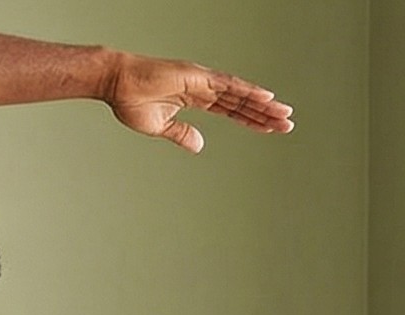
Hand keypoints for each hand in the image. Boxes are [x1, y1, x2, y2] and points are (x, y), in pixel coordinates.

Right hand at [104, 53, 291, 148]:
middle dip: (264, 114)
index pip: (231, 110)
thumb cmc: (131, 101)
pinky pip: (229, 85)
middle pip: (241, 102)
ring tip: (285, 114)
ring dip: (263, 105)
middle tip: (287, 123)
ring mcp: (203, 80)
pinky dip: (249, 92)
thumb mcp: (160, 126)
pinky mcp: (198, 77)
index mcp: (196, 98)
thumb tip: (200, 146)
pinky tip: (267, 98)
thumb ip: (181, 134)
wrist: (116, 83)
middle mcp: (204, 87)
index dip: (250, 119)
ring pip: (240, 94)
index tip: (269, 128)